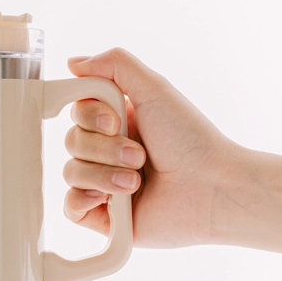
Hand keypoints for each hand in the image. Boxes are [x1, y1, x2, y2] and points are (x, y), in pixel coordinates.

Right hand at [63, 48, 239, 247]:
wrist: (210, 189)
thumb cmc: (192, 140)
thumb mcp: (155, 88)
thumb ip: (115, 64)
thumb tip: (73, 63)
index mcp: (119, 122)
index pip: (77, 112)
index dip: (89, 116)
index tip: (114, 122)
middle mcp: (110, 152)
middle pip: (72, 141)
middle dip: (104, 149)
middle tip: (140, 156)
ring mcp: (106, 185)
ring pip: (71, 173)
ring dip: (103, 175)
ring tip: (136, 182)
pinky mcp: (105, 217)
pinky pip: (71, 206)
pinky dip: (86, 200)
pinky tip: (111, 200)